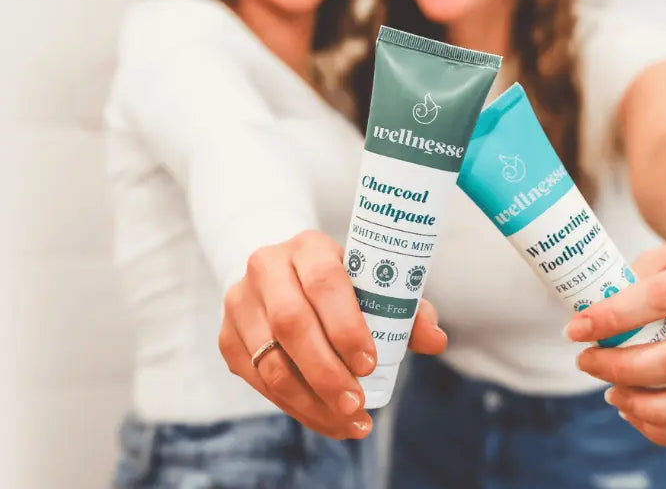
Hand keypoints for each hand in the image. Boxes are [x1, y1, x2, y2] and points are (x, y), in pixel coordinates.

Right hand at [219, 230, 447, 439]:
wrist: (282, 275)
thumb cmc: (339, 283)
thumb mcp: (371, 284)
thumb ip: (406, 309)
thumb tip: (436, 339)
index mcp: (308, 246)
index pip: (325, 281)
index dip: (347, 325)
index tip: (371, 363)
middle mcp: (266, 267)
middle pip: (291, 323)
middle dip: (327, 371)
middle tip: (358, 404)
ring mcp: (240, 302)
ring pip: (270, 359)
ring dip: (310, 398)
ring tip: (346, 420)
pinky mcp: (228, 336)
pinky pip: (257, 379)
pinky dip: (293, 405)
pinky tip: (323, 418)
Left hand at [566, 234, 665, 445]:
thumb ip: (631, 281)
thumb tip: (586, 316)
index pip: (660, 299)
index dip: (612, 317)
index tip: (574, 329)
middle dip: (621, 367)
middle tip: (585, 361)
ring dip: (646, 406)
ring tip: (610, 393)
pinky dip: (665, 429)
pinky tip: (633, 410)